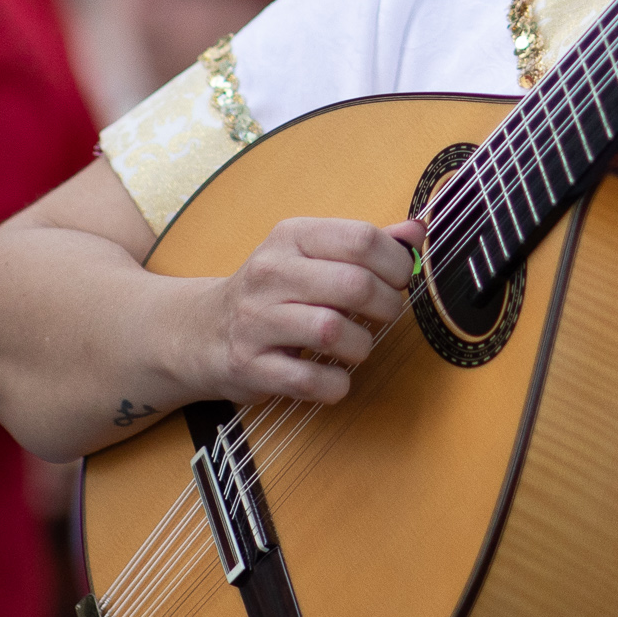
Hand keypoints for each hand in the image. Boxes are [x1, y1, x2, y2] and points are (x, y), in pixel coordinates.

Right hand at [166, 216, 421, 411]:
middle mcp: (270, 273)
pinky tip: (334, 376)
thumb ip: (365, 244)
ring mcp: (256, 321)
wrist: (201, 332)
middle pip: (354, 285)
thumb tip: (417, 231)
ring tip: (356, 346)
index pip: (361, 239)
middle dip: (387, 305)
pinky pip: (311, 381)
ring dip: (362, 346)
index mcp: (291, 237)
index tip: (399, 279)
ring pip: (333, 331)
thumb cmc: (272, 292)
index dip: (396, 263)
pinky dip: (336, 385)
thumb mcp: (311, 254)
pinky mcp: (250, 366)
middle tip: (385, 315)